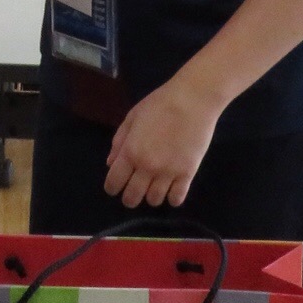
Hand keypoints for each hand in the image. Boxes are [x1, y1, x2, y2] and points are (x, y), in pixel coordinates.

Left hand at [103, 78, 222, 209]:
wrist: (192, 100)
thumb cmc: (159, 104)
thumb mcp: (132, 117)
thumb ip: (119, 141)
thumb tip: (110, 164)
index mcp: (130, 152)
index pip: (114, 183)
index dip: (112, 187)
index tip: (115, 186)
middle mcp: (147, 167)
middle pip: (132, 198)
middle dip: (129, 198)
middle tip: (134, 190)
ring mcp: (168, 172)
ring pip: (154, 201)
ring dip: (151, 196)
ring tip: (154, 186)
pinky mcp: (188, 174)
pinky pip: (177, 198)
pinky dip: (172, 198)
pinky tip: (171, 189)